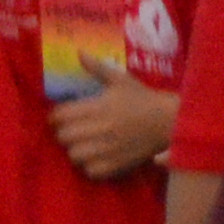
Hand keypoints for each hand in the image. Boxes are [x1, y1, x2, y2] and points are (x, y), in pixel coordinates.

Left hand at [48, 72, 177, 179]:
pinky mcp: (116, 165)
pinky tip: (94, 157)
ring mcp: (107, 149)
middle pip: (64, 137)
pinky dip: (88, 166)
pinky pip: (90, 171)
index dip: (55, 116)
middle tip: (69, 129)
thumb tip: (78, 53)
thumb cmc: (142, 98)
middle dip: (63, 132)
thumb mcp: (120, 79)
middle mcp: (100, 129)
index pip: (62, 115)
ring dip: (74, 150)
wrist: (168, 122)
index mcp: (98, 107)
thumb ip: (96, 67)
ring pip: (74, 156)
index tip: (58, 115)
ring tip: (81, 144)